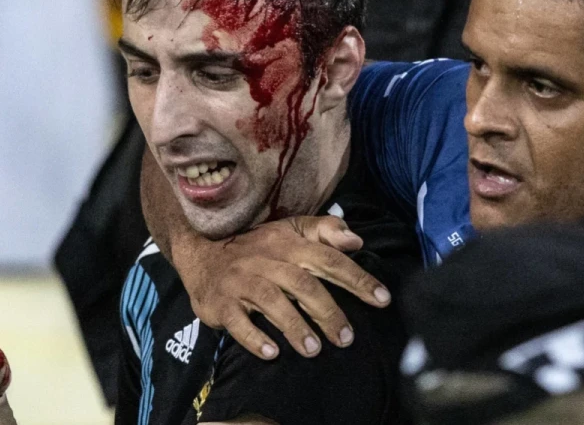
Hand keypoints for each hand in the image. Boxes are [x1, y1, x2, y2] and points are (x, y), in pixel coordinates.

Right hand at [174, 215, 391, 360]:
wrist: (201, 254)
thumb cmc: (256, 247)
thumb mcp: (289, 230)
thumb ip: (324, 231)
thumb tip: (357, 240)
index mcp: (288, 245)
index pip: (329, 259)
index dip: (357, 278)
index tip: (382, 299)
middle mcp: (267, 261)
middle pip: (303, 284)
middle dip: (328, 312)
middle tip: (347, 338)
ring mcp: (242, 282)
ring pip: (271, 302)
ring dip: (294, 326)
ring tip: (314, 350)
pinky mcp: (221, 303)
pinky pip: (238, 322)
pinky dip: (254, 337)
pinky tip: (272, 353)